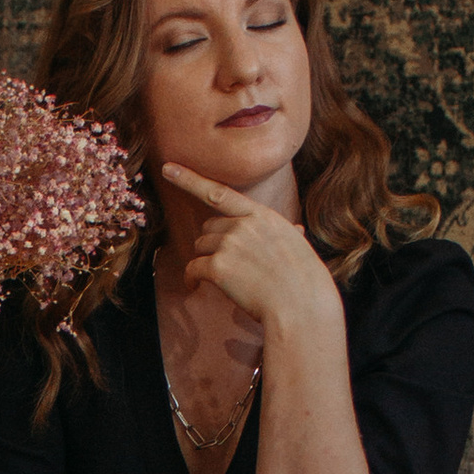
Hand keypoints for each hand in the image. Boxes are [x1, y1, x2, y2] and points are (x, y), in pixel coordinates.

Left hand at [163, 165, 338, 333]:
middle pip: (209, 228)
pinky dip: (190, 279)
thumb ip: (287, 234)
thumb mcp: (298, 245)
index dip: (189, 179)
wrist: (301, 304)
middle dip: (212, 243)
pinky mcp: (218, 267)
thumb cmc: (304, 280)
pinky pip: (193, 269)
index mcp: (261, 215)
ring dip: (205, 260)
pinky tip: (195, 287)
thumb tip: (297, 231)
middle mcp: (242, 225)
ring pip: (200, 247)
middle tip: (225, 262)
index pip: (218, 192)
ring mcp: (229, 245)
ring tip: (221, 278)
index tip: (168, 168)